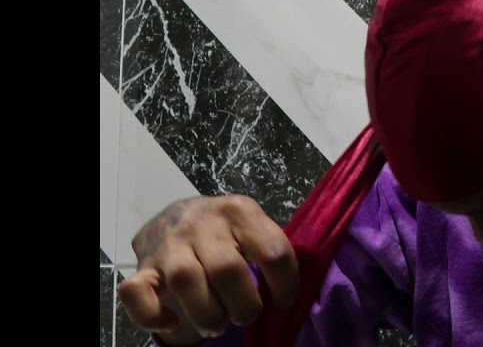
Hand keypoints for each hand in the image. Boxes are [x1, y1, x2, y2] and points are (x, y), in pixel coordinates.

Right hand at [119, 195, 299, 344]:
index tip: (284, 301)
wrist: (175, 216)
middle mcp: (202, 224)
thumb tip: (292, 294)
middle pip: (227, 270)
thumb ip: (270, 249)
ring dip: (206, 314)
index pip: (272, 251)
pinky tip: (172, 321)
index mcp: (239, 211)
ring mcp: (169, 245)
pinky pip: (136, 293)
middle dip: (244, 305)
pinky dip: (153, 316)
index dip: (285, 284)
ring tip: (217, 325)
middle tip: (247, 315)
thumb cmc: (226, 230)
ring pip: (185, 281)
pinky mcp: (142, 267)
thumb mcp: (252, 226)